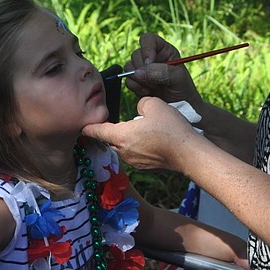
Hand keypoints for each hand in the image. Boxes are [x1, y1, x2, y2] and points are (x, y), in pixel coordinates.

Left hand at [82, 97, 199, 172]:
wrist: (188, 154)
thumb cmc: (171, 128)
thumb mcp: (154, 104)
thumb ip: (141, 103)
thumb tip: (140, 111)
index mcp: (121, 136)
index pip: (97, 131)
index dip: (88, 127)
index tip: (80, 126)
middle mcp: (123, 151)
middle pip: (110, 139)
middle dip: (110, 131)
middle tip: (115, 121)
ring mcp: (134, 161)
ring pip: (123, 146)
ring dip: (126, 138)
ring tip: (141, 128)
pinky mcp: (144, 167)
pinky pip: (134, 153)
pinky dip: (137, 146)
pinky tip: (151, 139)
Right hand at [123, 33, 201, 108]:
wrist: (179, 109)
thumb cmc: (183, 90)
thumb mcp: (178, 78)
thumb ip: (162, 71)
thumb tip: (140, 71)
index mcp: (163, 50)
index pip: (148, 39)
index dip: (146, 48)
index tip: (149, 62)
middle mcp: (151, 57)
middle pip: (136, 54)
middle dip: (142, 68)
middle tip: (153, 81)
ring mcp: (142, 70)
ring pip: (129, 67)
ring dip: (138, 79)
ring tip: (152, 88)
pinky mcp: (136, 82)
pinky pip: (127, 80)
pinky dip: (135, 87)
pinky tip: (147, 93)